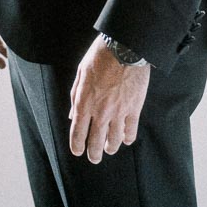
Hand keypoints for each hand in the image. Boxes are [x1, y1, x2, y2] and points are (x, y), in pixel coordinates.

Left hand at [68, 35, 150, 162]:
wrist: (124, 48)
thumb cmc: (100, 57)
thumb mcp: (81, 73)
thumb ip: (76, 95)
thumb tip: (72, 114)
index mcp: (84, 101)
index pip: (77, 132)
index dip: (76, 145)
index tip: (77, 151)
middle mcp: (100, 111)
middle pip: (95, 142)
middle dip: (93, 153)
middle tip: (93, 158)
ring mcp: (118, 112)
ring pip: (114, 141)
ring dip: (110, 147)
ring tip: (108, 149)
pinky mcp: (134, 110)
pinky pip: (131, 132)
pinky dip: (128, 138)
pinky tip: (126, 139)